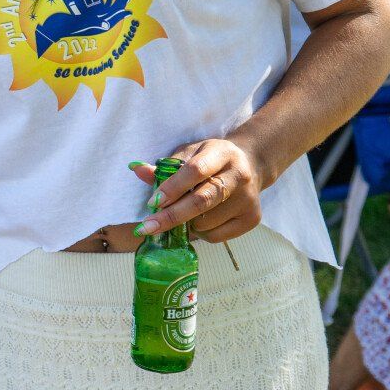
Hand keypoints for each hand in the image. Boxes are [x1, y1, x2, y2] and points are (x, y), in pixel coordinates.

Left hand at [132, 137, 266, 242]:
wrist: (251, 166)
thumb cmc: (211, 160)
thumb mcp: (190, 154)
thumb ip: (165, 166)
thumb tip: (137, 169)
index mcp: (222, 153)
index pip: (196, 171)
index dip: (172, 188)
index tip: (152, 202)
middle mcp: (240, 175)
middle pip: (202, 201)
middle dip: (171, 216)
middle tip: (146, 227)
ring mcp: (249, 199)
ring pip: (206, 223)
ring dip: (186, 224)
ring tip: (184, 212)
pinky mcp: (252, 219)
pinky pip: (216, 236)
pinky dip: (200, 233)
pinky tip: (202, 219)